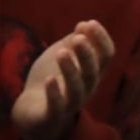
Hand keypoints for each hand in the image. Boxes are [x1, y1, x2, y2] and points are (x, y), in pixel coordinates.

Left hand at [13, 21, 114, 139]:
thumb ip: (74, 42)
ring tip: (61, 52)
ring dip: (71, 70)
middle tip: (78, 37)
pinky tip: (50, 80)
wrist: (33, 114)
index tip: (90, 23)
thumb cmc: (53, 81)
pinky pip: (57, 106)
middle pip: (92, 72)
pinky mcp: (52, 116)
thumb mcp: (63, 57)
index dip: (101, 39)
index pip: (106, 56)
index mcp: (92, 73)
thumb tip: (85, 24)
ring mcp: (71, 103)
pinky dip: (55, 93)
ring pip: (77, 89)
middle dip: (87, 54)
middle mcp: (86, 88)